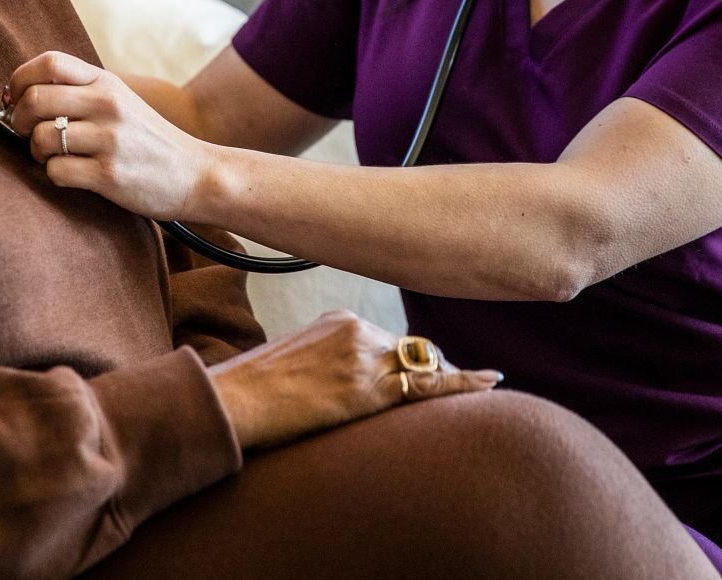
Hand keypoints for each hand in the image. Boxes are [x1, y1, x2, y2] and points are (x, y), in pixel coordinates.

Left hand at [6, 51, 208, 217]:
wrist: (196, 174)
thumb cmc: (148, 140)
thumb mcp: (121, 101)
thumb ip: (80, 92)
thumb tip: (20, 95)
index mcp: (107, 82)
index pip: (49, 62)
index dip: (19, 78)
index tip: (15, 98)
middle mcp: (108, 104)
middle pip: (34, 98)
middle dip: (19, 119)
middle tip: (27, 132)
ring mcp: (109, 139)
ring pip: (41, 138)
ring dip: (36, 152)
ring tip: (53, 156)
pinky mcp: (109, 175)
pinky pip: (56, 171)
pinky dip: (54, 175)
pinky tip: (72, 174)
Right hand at [206, 310, 502, 451]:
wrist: (232, 404)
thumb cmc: (250, 392)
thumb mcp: (291, 362)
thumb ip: (323, 363)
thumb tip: (332, 386)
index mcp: (338, 318)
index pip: (389, 338)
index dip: (411, 359)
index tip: (429, 366)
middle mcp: (356, 329)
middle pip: (411, 350)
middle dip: (432, 370)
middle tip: (463, 384)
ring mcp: (364, 358)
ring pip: (423, 366)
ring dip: (448, 381)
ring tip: (478, 388)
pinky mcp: (368, 390)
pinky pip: (428, 386)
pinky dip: (463, 383)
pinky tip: (490, 382)